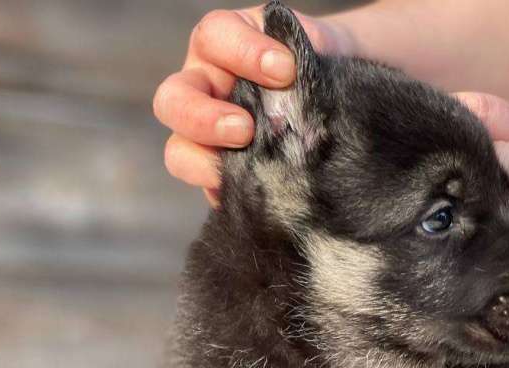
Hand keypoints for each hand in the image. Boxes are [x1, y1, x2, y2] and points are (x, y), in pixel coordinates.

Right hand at [153, 6, 349, 203]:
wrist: (335, 97)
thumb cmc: (316, 63)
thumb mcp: (314, 46)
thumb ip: (307, 51)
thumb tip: (303, 75)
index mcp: (222, 43)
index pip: (213, 36)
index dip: (242, 51)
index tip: (286, 70)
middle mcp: (202, 86)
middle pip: (173, 99)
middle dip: (204, 117)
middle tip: (244, 130)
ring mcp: (202, 134)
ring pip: (177, 150)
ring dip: (203, 161)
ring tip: (244, 166)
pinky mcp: (215, 172)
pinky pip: (206, 187)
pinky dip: (225, 190)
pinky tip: (254, 191)